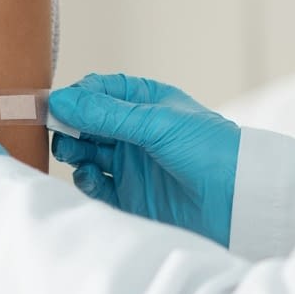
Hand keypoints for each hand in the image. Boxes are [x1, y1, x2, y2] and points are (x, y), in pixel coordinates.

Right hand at [48, 73, 240, 245]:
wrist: (240, 202)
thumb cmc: (210, 150)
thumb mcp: (156, 123)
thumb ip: (107, 113)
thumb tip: (59, 100)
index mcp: (146, 102)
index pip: (98, 91)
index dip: (75, 96)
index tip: (54, 105)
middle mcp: (135, 131)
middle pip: (86, 123)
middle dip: (68, 125)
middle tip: (58, 132)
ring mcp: (131, 164)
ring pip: (86, 153)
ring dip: (73, 152)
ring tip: (73, 154)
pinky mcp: (129, 197)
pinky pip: (94, 186)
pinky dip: (84, 181)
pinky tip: (88, 176)